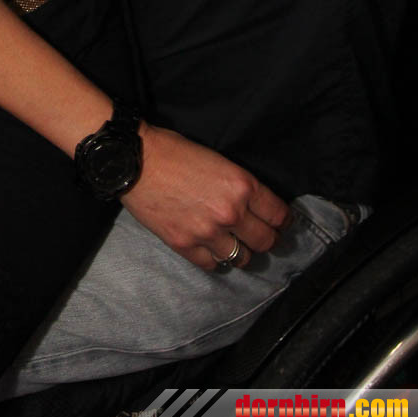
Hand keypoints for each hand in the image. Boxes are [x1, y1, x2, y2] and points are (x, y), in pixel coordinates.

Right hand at [122, 124, 289, 271]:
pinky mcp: (185, 245)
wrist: (135, 160)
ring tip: (234, 243)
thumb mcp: (218, 160)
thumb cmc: (174, 151)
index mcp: (241, 185)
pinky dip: (215, 259)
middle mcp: (231, 212)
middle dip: (267, 239)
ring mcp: (208, 232)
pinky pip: (213, 265)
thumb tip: (252, 204)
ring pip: (242, 257)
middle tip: (260, 236)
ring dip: (241, 251)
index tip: (280, 223)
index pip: (278, 215)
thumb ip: (238, 185)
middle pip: (266, 241)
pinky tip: (211, 249)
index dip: (282, 221)